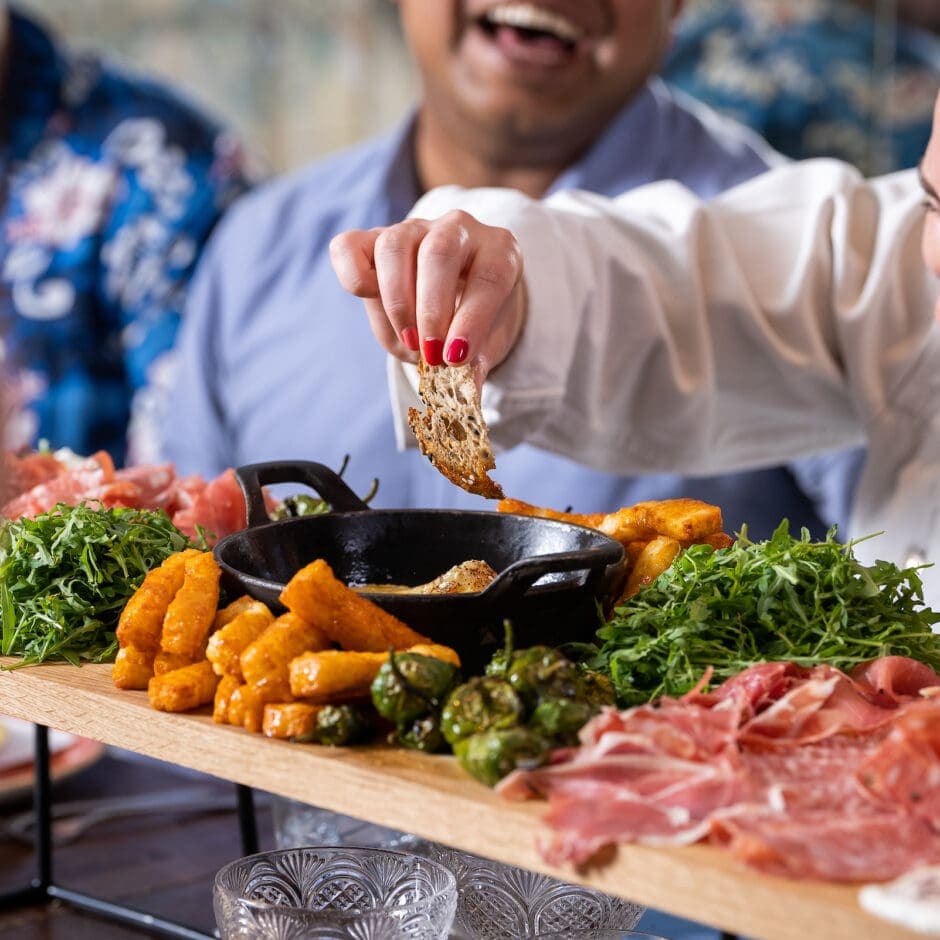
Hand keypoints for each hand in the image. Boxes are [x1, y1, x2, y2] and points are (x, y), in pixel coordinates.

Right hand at [330, 210, 525, 380]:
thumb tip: (467, 393)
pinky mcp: (373, 240)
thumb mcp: (486, 345)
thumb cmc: (475, 323)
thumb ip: (477, 365)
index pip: (490, 276)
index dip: (473, 319)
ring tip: (408, 341)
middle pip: (439, 254)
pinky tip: (366, 298)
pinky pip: (351, 246)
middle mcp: (458, 229)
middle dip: (431, 311)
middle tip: (430, 355)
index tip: (456, 358)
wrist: (456, 302)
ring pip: (395, 246)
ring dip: (397, 301)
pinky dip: (351, 273)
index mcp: (499, 250)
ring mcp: (414, 230)